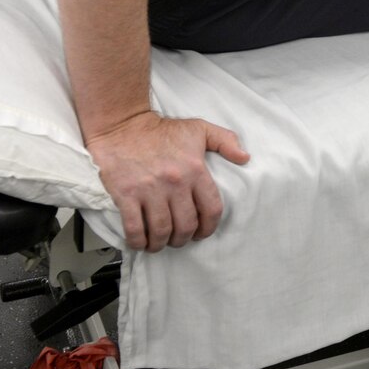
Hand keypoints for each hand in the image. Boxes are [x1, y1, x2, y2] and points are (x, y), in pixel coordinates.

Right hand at [86, 111, 250, 252]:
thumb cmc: (162, 130)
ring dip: (162, 243)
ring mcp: (150, 190)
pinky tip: (140, 243)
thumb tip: (245, 158)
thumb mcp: (200, 129)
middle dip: (184, 238)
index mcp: (195, 170)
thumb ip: (226, 141)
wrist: (123, 125)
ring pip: (162, 230)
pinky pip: (134, 228)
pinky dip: (138, 242)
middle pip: (186, 225)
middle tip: (178, 239)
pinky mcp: (126, 195)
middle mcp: (175, 183)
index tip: (202, 233)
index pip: (211, 209)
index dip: (209, 227)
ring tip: (160, 243)